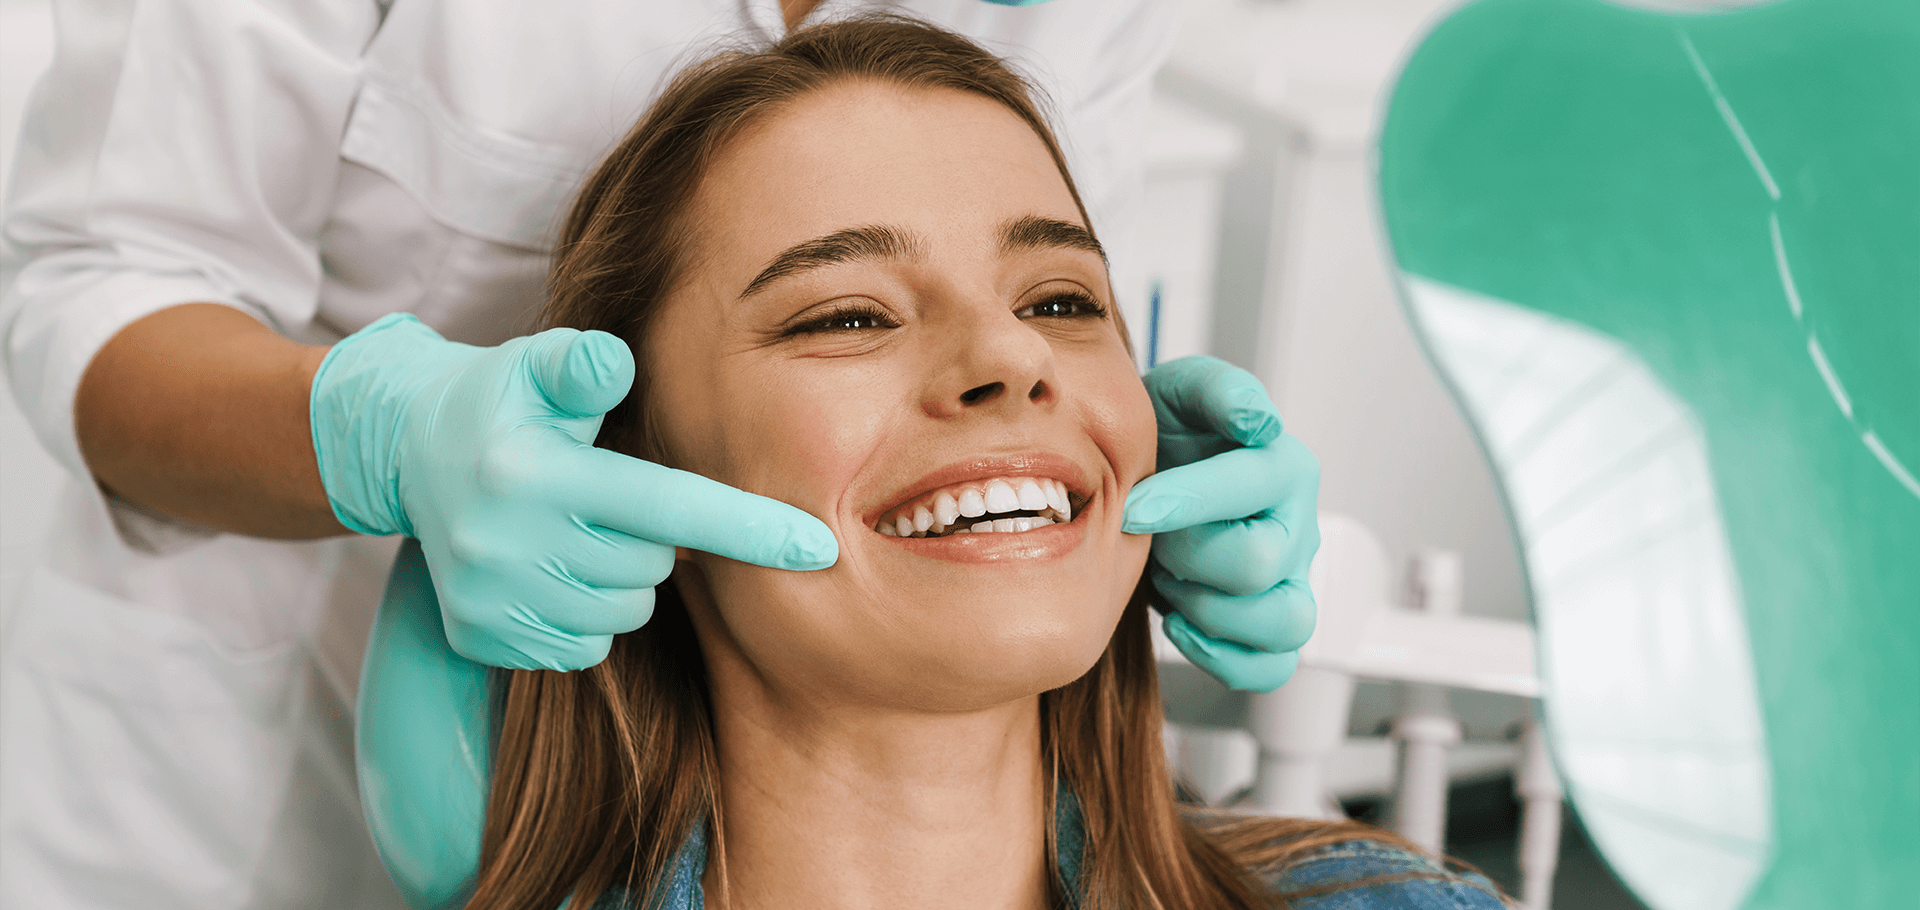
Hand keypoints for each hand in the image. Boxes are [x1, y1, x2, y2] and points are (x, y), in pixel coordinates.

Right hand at [310, 314, 837, 669]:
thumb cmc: (502, 400)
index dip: (749, 528)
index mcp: (532, 476)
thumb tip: (617, 361)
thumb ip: (583, 363)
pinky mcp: (481, 638)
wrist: (405, 452)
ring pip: (623, 613)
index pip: (666, 509)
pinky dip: (586, 612)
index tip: (820, 549)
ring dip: (621, 576)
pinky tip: (551, 566)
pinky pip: (583, 647)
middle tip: (609, 494)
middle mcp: (506, 546)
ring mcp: (492, 601)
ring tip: (577, 527)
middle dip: (653, 535)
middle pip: (650, 566)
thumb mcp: (535, 364)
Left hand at [1123, 357, 1319, 690]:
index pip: (1251, 489)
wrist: (1150, 475)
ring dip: (1210, 610)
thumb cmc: (1168, 437)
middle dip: (1188, 555)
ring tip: (1172, 580)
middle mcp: (1297, 526)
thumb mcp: (1180, 392)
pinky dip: (1224, 657)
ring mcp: (1290, 581)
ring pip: (1283, 624)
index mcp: (1283, 467)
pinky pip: (1272, 666)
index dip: (1185, 501)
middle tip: (1152, 539)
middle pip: (1259, 565)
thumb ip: (1217, 391)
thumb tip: (1257, 420)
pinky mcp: (1271, 624)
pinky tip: (1180, 624)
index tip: (1132, 507)